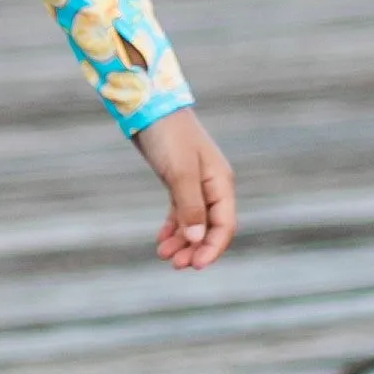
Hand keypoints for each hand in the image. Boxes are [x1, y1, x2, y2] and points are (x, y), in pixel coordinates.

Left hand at [135, 110, 236, 269]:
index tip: (194, 266)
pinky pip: (181, 211)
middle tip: (174, 264)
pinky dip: (173, 227)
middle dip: (194, 248)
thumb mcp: (180, 173)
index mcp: (220, 183)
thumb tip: (198, 240)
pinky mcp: (178, 180)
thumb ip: (190, 207)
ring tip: (163, 255)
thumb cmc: (168, 136)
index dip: (212, 248)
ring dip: (182, 241)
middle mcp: (212, 185)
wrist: (149, 107)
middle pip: (210, 227)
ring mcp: (195, 183)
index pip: (224, 225)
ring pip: (194, 221)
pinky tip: (161, 239)